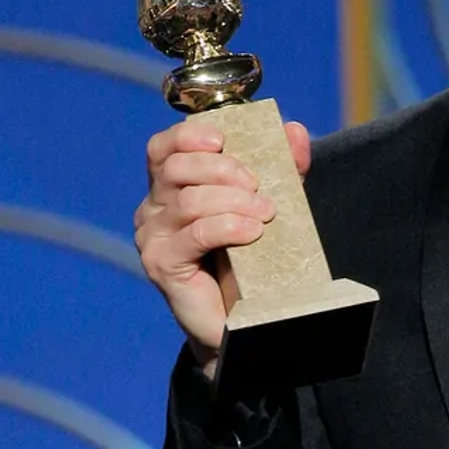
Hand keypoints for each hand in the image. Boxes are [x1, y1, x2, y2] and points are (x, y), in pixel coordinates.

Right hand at [134, 116, 313, 362]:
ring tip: (264, 214)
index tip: (222, 139)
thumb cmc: (249, 257)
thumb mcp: (267, 203)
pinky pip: (195, 234)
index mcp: (169, 187)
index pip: (164, 148)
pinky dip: (227, 226)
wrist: (239, 318)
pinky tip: (252, 232)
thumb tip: (295, 130)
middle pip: (177, 168)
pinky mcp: (161, 263)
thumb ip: (282, 167)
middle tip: (259, 188)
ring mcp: (152, 236)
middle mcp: (152, 208)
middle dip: (223, 169)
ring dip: (233, 201)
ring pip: (188, 200)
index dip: (188, 136)